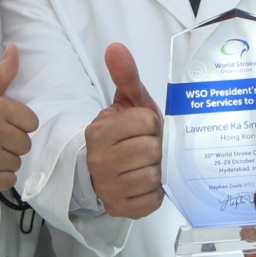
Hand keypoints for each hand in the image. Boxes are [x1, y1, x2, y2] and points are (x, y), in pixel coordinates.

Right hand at [84, 44, 161, 218]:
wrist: (104, 168)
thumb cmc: (123, 133)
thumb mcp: (126, 103)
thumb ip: (125, 75)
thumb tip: (116, 47)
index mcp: (99, 132)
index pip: (147, 121)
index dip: (151, 124)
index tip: (142, 128)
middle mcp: (99, 161)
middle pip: (152, 149)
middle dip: (155, 147)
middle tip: (145, 147)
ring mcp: (108, 188)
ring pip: (154, 176)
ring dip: (156, 170)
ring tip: (145, 164)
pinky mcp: (121, 209)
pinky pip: (153, 200)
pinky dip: (155, 193)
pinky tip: (145, 183)